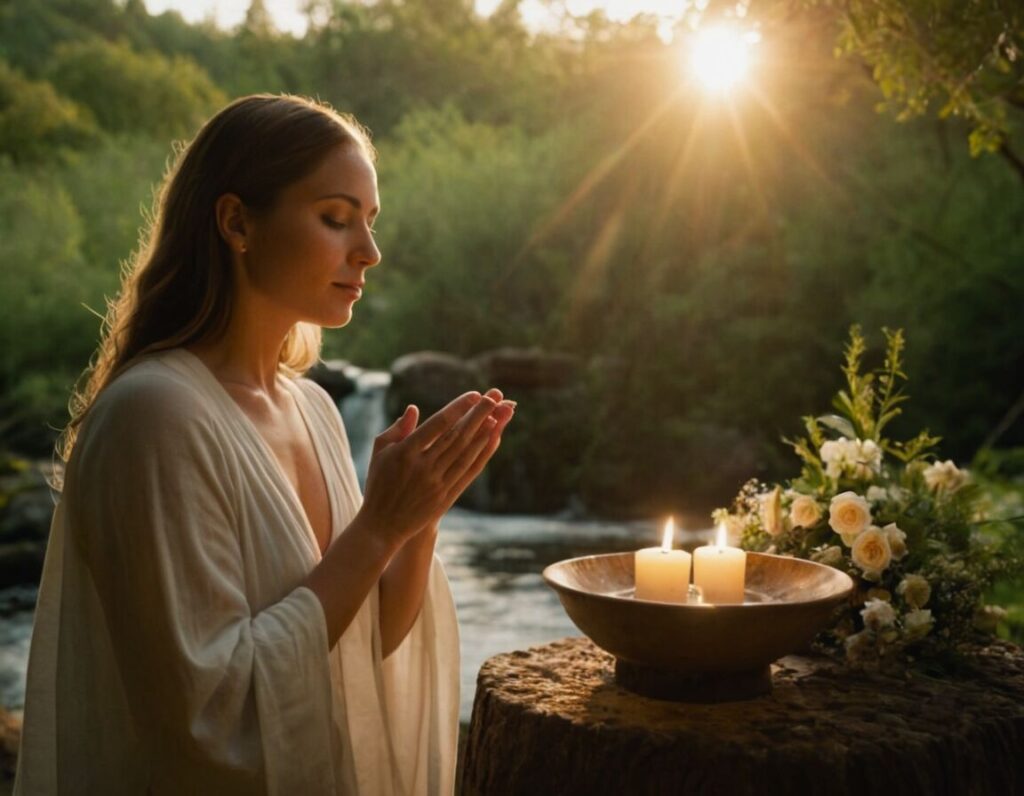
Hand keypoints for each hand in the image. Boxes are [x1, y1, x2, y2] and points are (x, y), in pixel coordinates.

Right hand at [358, 388, 513, 547]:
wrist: (382, 525)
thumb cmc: (378, 484)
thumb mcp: (380, 453)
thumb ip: (397, 429)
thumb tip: (414, 408)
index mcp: (405, 452)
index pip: (438, 424)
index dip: (458, 408)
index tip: (474, 394)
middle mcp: (423, 467)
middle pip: (457, 435)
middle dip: (478, 414)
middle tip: (494, 397)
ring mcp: (436, 483)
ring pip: (466, 453)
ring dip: (484, 432)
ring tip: (499, 414)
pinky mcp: (446, 496)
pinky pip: (468, 471)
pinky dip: (482, 455)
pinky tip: (493, 440)